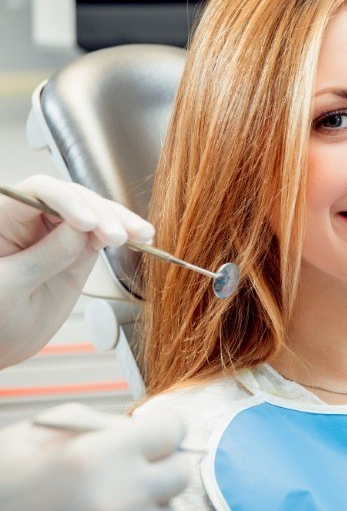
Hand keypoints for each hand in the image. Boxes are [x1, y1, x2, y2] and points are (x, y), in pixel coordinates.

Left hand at [0, 175, 153, 367]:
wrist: (0, 346)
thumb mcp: (9, 288)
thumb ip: (44, 257)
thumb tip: (80, 232)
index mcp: (3, 219)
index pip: (38, 192)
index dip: (67, 201)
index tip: (87, 223)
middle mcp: (31, 220)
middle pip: (73, 199)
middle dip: (100, 214)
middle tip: (118, 236)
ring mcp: (56, 234)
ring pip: (94, 213)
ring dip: (119, 221)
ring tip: (141, 235)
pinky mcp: (77, 250)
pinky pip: (102, 234)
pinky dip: (124, 235)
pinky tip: (141, 238)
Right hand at [0, 403, 189, 510]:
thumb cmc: (11, 466)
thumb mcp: (60, 424)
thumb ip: (114, 424)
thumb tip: (150, 430)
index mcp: (100, 456)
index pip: (173, 432)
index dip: (164, 427)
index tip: (154, 431)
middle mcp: (115, 496)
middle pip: (178, 475)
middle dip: (163, 464)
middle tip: (138, 462)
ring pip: (165, 508)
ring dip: (150, 497)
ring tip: (115, 490)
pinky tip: (109, 505)